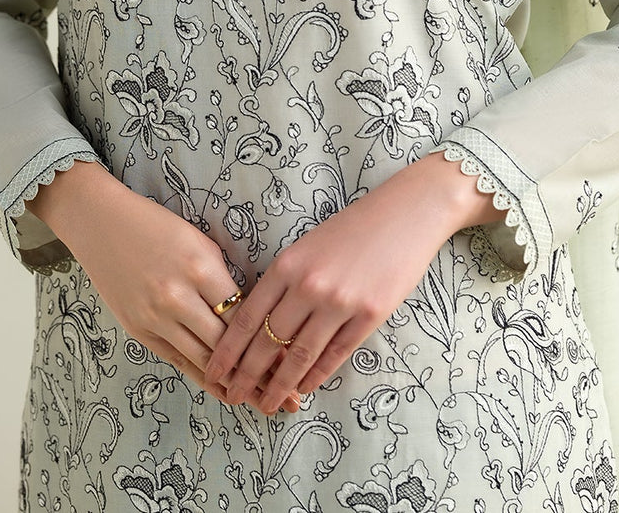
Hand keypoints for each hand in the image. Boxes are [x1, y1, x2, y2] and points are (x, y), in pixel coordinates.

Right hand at [25, 161, 298, 412]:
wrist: (102, 224)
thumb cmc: (158, 226)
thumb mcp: (200, 242)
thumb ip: (223, 279)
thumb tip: (251, 314)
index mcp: (200, 269)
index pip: (242, 315)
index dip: (269, 339)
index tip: (292, 356)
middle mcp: (177, 298)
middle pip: (226, 345)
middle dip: (259, 371)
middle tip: (287, 394)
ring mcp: (154, 318)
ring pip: (202, 361)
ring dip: (233, 382)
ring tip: (262, 398)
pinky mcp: (138, 330)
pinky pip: (177, 360)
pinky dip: (202, 376)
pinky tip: (224, 389)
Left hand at [205, 152, 500, 414]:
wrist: (406, 213)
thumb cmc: (353, 228)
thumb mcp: (308, 246)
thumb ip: (285, 281)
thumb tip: (262, 327)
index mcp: (288, 264)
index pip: (248, 316)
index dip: (228, 349)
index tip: (212, 371)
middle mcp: (309, 285)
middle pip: (268, 342)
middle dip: (246, 375)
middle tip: (232, 397)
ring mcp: (340, 302)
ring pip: (300, 356)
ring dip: (280, 385)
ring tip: (266, 405)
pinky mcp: (369, 315)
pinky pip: (335, 355)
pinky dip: (316, 376)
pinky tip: (303, 389)